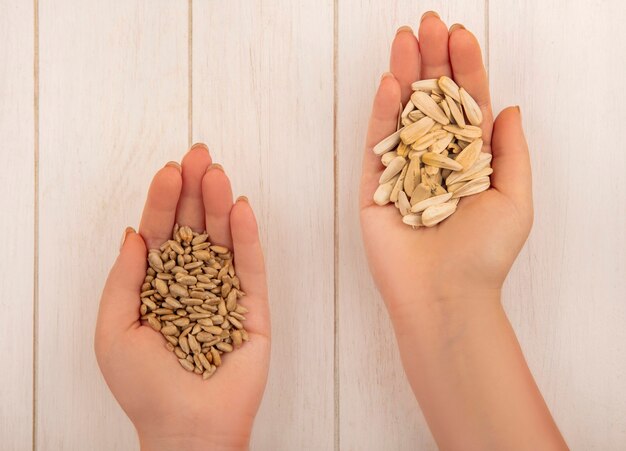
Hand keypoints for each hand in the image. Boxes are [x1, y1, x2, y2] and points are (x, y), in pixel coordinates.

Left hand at [95, 144, 269, 450]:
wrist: (186, 425)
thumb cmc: (144, 385)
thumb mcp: (115, 328)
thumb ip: (125, 279)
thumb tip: (134, 233)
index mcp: (158, 286)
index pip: (161, 234)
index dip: (162, 200)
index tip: (168, 169)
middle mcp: (193, 283)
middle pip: (195, 227)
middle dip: (194, 189)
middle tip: (198, 153)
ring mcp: (225, 292)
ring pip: (224, 239)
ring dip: (220, 204)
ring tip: (217, 171)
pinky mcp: (254, 306)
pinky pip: (252, 266)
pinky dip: (247, 237)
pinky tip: (241, 208)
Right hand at [360, 15, 566, 449]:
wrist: (446, 295)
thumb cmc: (484, 255)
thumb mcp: (515, 198)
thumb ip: (511, 151)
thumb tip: (507, 106)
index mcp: (469, 161)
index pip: (466, 106)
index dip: (465, 70)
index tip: (460, 36)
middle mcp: (434, 161)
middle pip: (432, 102)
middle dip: (431, 61)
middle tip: (428, 23)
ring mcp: (402, 171)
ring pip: (401, 115)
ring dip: (403, 75)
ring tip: (405, 39)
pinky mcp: (374, 186)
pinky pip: (376, 143)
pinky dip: (380, 112)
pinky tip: (386, 82)